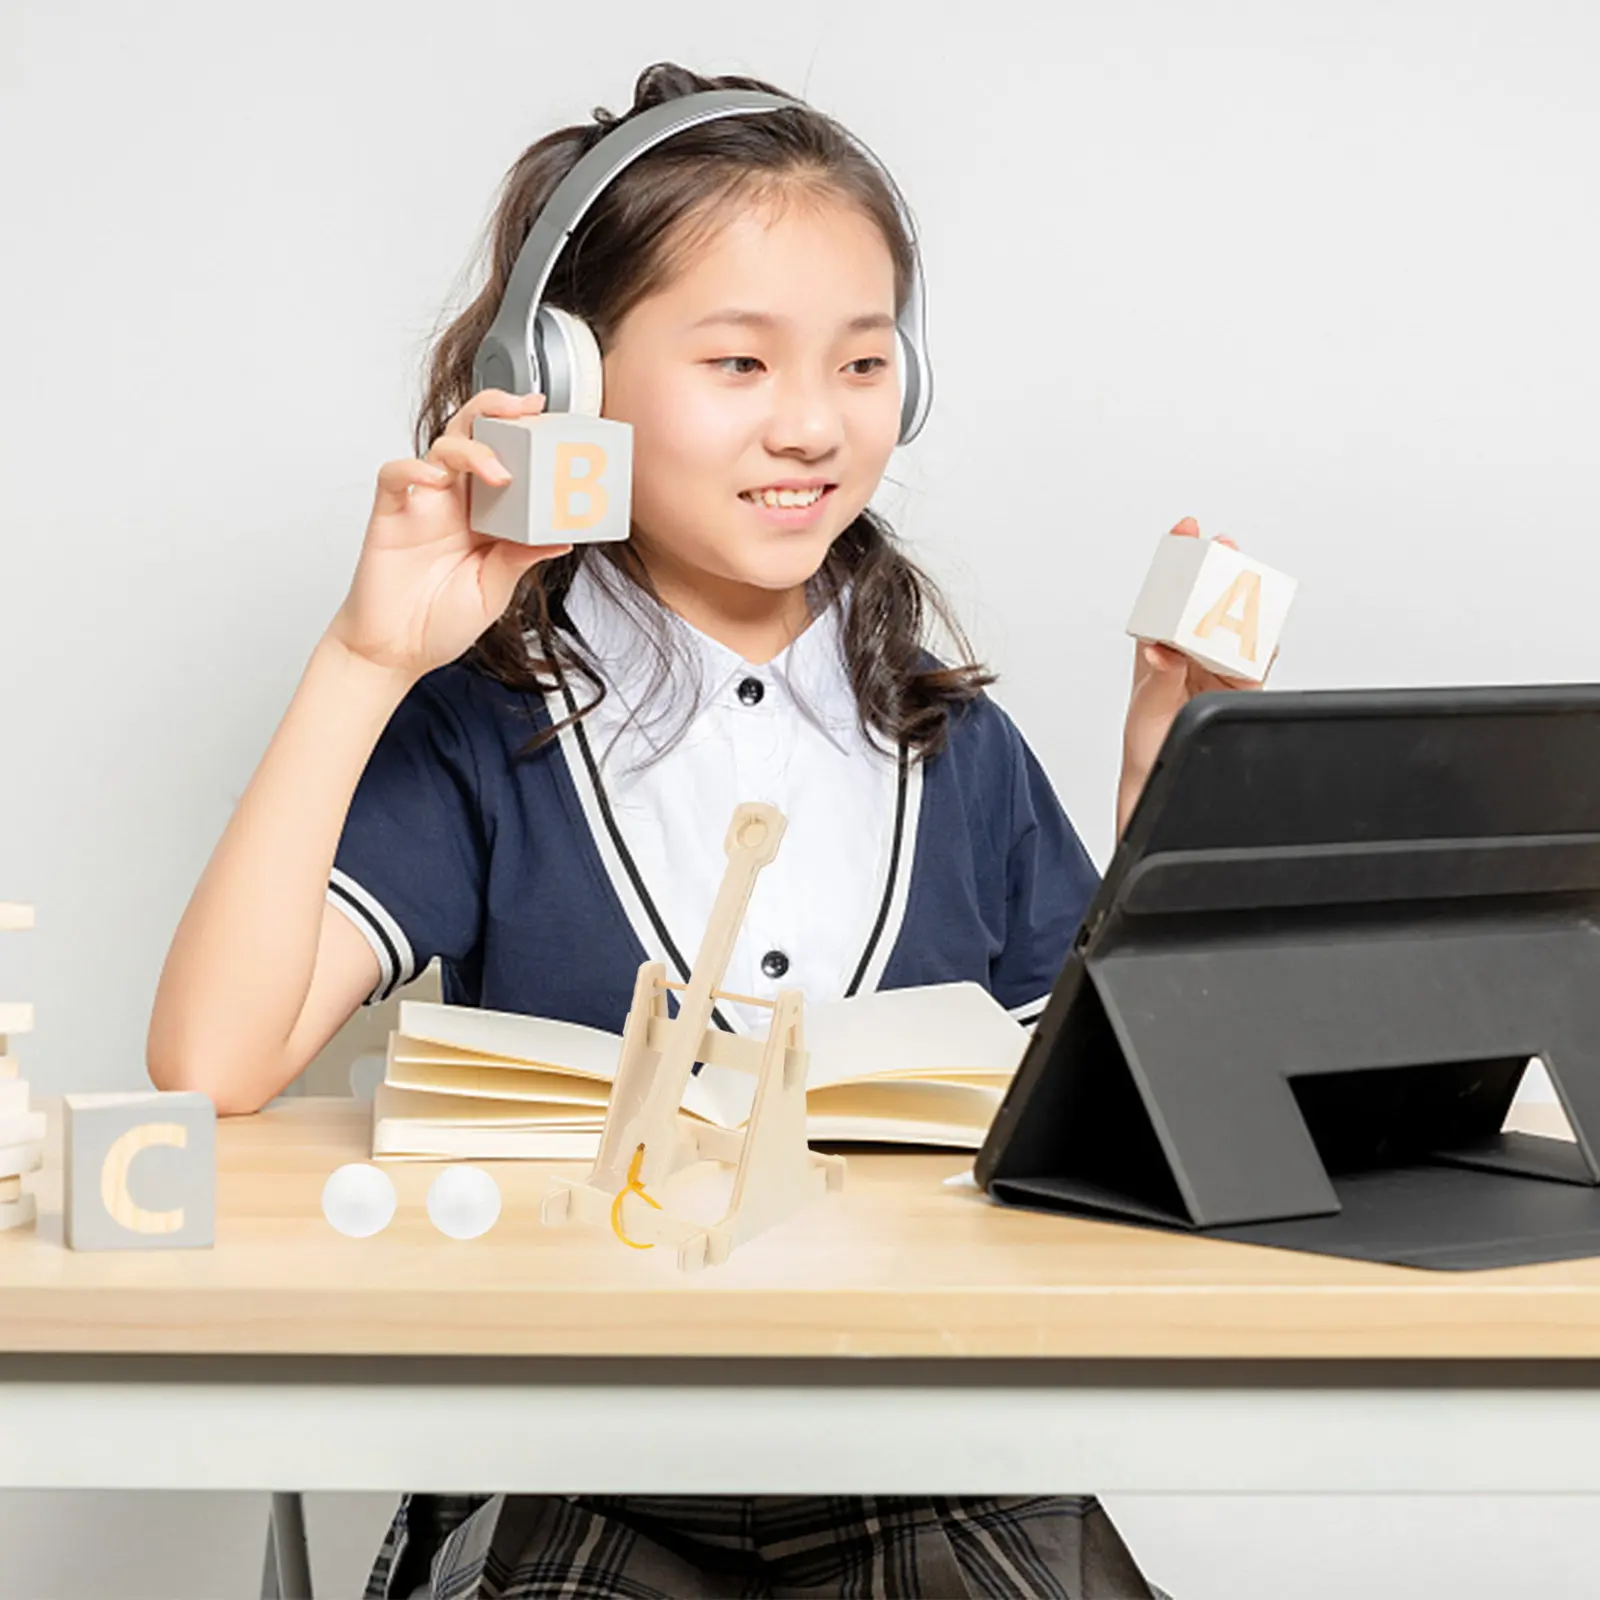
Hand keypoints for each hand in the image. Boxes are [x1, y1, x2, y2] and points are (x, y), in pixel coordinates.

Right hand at [328, 389, 570, 677]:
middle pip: (472, 434)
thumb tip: (562, 538)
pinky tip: (434, 478)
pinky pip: (395, 475)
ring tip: (497, 470)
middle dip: (496, 411)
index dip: (525, 437)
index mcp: (484, 516)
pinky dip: (413, 468)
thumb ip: (521, 559)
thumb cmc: (440, 621)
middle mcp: (454, 502)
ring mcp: (422, 504)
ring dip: (471, 448)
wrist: (395, 651)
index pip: (506, 460)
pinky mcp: (390, 515)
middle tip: (526, 407)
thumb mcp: (495, 590)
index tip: (553, 423)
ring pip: (441, 448)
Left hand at [1115, 516, 1274, 837]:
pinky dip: (1262, 645)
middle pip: (1209, 602)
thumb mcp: (1148, 705)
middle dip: (1217, 571)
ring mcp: (1217, 670)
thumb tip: (1165, 650)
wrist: (1159, 778)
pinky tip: (1267, 631)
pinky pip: (1256, 662)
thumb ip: (1160, 677)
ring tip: (1243, 580)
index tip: (1185, 529)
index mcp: (1161, 649)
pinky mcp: (1239, 690)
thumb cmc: (1146, 743)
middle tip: (1221, 547)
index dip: (1177, 561)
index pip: (1170, 596)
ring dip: (1242, 601)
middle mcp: (1191, 654)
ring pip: (1237, 626)